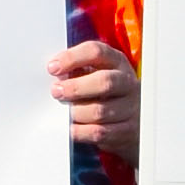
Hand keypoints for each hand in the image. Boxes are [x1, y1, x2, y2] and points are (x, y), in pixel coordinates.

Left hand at [49, 37, 134, 152]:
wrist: (132, 119)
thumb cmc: (105, 92)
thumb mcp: (96, 74)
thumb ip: (77, 71)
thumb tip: (54, 76)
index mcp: (116, 62)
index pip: (96, 52)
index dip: (72, 58)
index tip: (52, 68)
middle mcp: (127, 82)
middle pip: (104, 82)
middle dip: (75, 87)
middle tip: (56, 92)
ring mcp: (130, 107)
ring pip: (100, 111)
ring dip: (76, 112)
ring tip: (64, 113)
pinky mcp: (127, 130)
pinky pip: (100, 132)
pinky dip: (81, 131)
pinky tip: (71, 128)